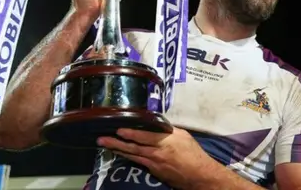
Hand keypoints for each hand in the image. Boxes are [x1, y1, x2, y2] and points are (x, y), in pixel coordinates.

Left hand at [97, 127, 218, 188]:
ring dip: (118, 151)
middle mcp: (156, 154)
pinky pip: (138, 162)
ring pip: (132, 156)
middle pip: (133, 148)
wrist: (198, 175)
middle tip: (102, 140)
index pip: (143, 137)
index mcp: (165, 143)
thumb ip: (168, 131)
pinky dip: (129, 157)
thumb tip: (157, 125)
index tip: (118, 130)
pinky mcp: (153, 173)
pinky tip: (122, 153)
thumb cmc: (193, 154)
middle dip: (116, 144)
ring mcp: (153, 165)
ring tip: (106, 146)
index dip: (130, 134)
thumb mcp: (184, 136)